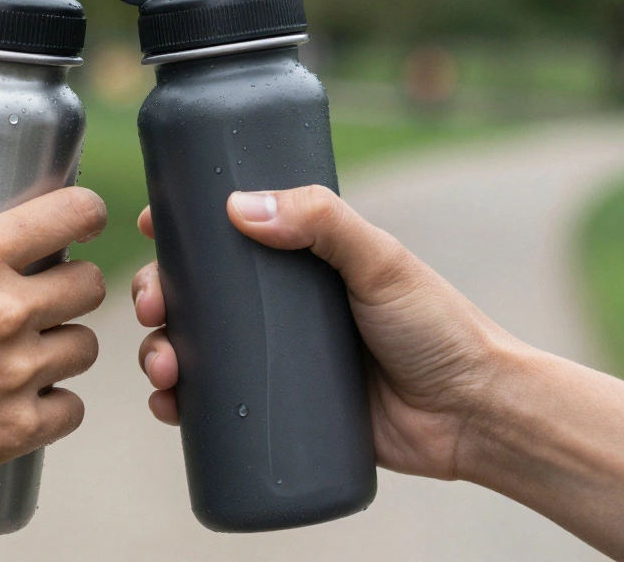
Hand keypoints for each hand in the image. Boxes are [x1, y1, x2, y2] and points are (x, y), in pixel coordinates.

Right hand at [0, 181, 106, 508]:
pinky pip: (72, 408)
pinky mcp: (16, 430)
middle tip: (45, 294)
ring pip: (86, 346)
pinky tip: (30, 399)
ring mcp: (16, 375)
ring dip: (64, 344)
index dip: (85, 211)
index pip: (73, 212)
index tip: (81, 219)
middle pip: (90, 283)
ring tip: (33, 350)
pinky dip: (55, 404)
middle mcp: (5, 312)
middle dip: (72, 283)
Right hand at [133, 185, 518, 480]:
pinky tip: (167, 407)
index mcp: (299, 261)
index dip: (181, 232)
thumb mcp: (382, 262)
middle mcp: (279, 308)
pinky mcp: (278, 412)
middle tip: (151, 308)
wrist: (473, 416)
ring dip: (159, 352)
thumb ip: (324, 223)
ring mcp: (275, 360)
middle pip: (195, 294)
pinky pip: (214, 406)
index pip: (225, 236)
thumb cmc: (440, 328)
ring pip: (195, 349)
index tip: (151, 228)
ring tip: (161, 369)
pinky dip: (179, 404)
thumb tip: (239, 206)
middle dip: (156, 297)